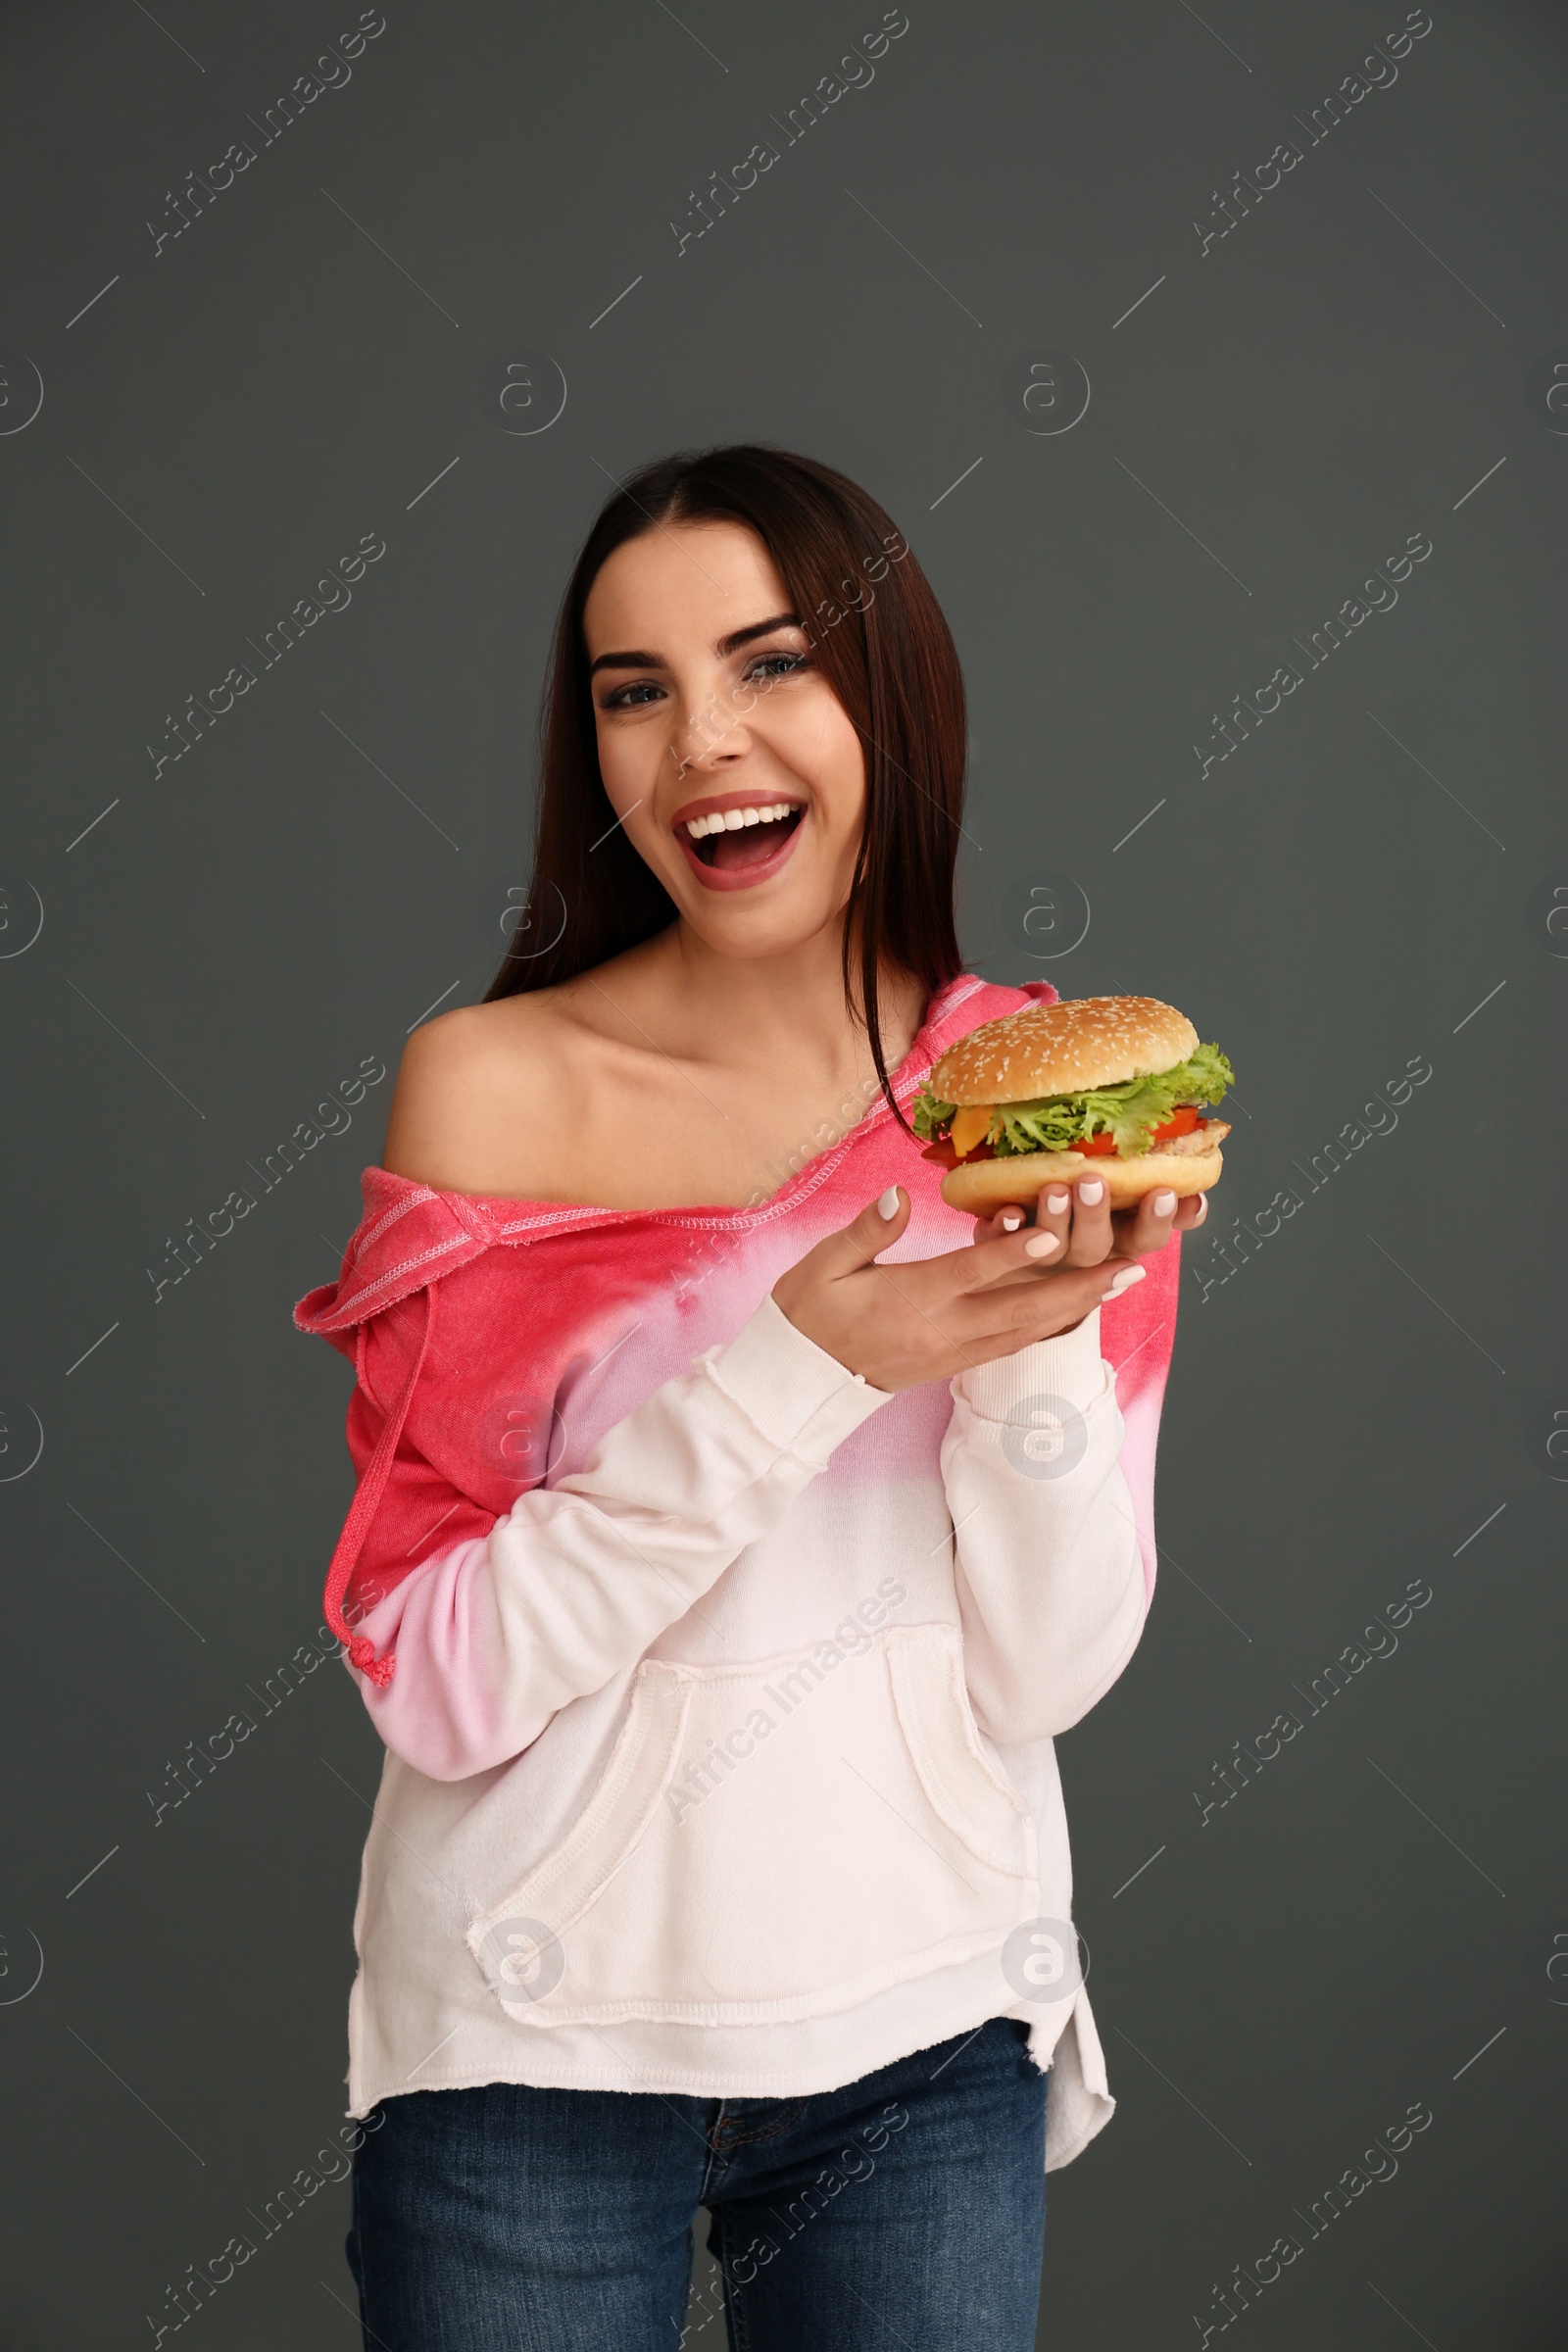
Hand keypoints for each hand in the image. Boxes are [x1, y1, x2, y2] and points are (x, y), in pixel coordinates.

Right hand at [771, 1185, 1146, 1392]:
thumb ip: (866, 1231)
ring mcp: (952, 1352)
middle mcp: (940, 1330)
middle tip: (1127, 1265)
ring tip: (1119, 1281)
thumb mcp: (821, 1266)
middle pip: (1019, 1309)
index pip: (968, 1273)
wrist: (799, 1383)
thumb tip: (900, 1195)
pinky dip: (1051, 1325)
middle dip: (1077, 1287)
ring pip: (1026, 1330)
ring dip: (1076, 1306)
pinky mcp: (954, 1363)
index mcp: (908, 1300)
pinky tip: (1078, 1308)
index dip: (1011, 1254)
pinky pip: (1012, 1344)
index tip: (1053, 1233)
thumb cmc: (806, 1315)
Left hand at [968, 1170, 1211, 1267]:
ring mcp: (1043, 1259)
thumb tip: (1198, 1196)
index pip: (1147, 1239)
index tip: (1163, 1194)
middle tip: (1093, 1182)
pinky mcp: (1003, 1254)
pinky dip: (1004, 1229)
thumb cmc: (1088, 1216)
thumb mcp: (1132, 1208)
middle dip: (1094, 1214)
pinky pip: (1000, 1246)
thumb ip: (1165, 1201)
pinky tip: (1007, 1212)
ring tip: (1054, 1190)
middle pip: (1094, 1245)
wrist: (1020, 1256)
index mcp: (1120, 1242)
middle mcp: (1083, 1256)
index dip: (1156, 1220)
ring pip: (1051, 1246)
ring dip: (1053, 1219)